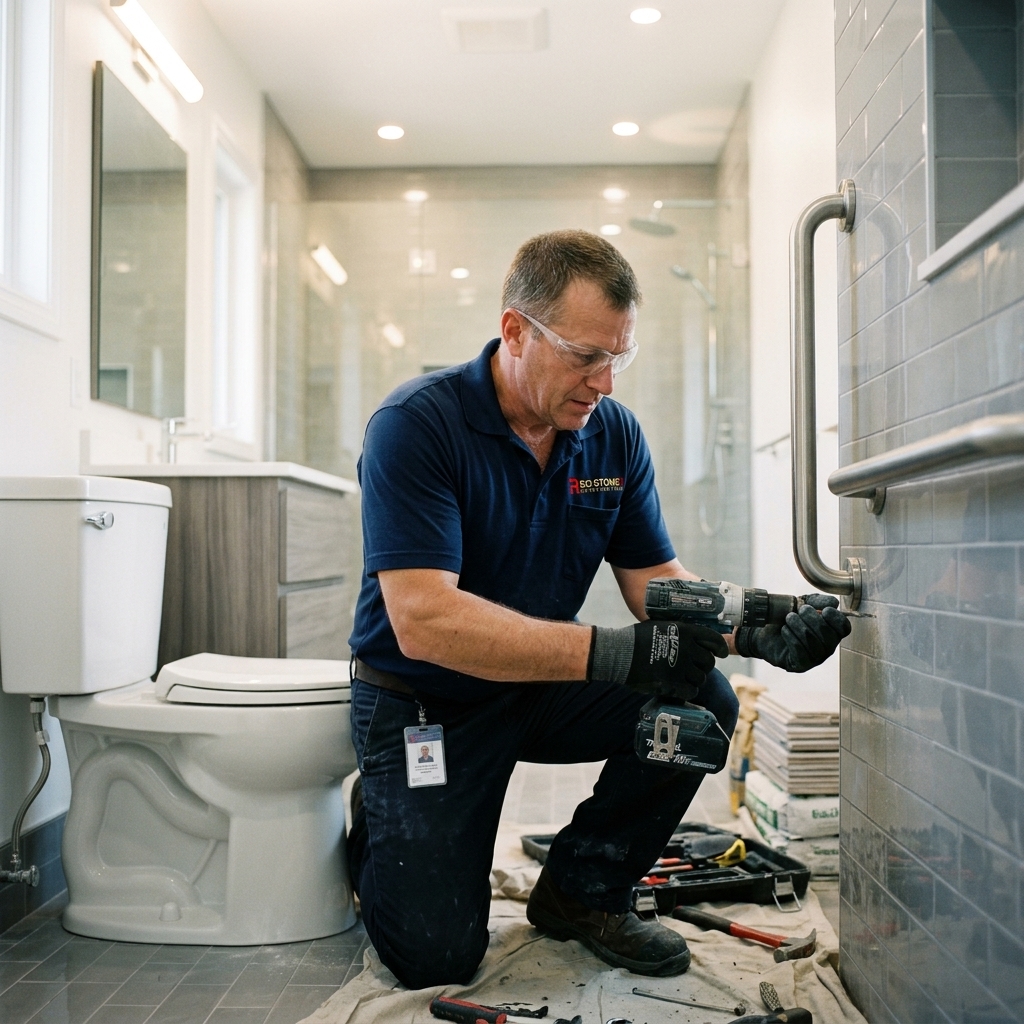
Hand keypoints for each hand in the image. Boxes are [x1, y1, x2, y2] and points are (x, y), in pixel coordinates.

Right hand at [589, 620, 728, 698]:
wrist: (619, 652)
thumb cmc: (636, 638)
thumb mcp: (661, 626)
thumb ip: (679, 632)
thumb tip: (693, 638)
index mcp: (685, 631)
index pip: (713, 639)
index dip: (720, 648)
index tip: (721, 654)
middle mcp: (686, 647)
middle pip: (709, 662)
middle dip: (703, 667)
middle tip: (694, 669)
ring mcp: (680, 666)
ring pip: (701, 678)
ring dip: (694, 680)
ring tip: (683, 679)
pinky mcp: (673, 682)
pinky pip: (691, 691)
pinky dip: (687, 691)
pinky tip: (679, 689)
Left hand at [735, 594, 850, 671]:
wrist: (764, 629)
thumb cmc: (788, 617)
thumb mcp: (803, 603)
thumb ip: (818, 601)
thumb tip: (834, 603)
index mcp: (831, 631)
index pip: (844, 628)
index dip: (837, 619)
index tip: (824, 610)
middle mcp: (826, 646)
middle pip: (829, 636)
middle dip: (813, 619)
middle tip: (799, 611)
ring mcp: (814, 657)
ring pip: (814, 644)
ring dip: (800, 627)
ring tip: (789, 618)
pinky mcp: (800, 664)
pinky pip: (801, 653)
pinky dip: (792, 638)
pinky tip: (785, 630)